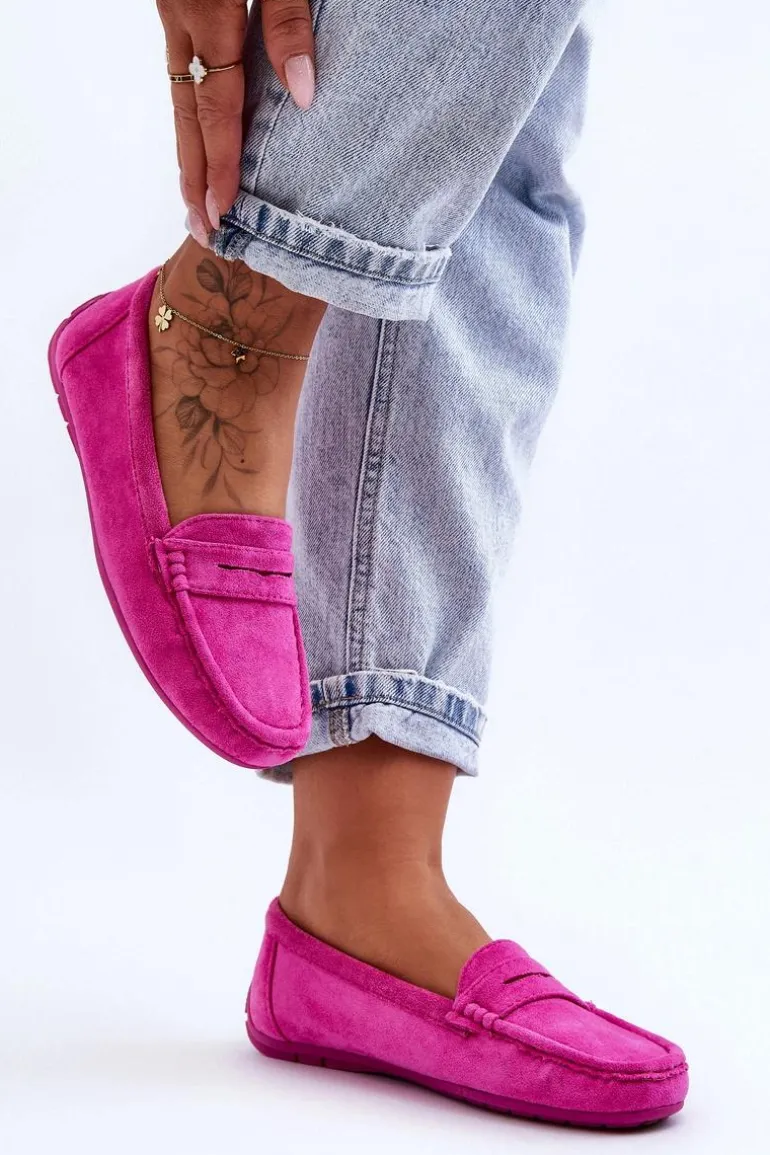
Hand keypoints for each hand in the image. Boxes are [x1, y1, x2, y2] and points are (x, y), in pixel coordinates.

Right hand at [157, 0, 316, 241]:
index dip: (220, 162)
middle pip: (186, 113)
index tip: (223, 209)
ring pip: (178, 94)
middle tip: (202, 227)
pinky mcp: (177, 2)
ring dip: (187, 149)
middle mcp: (180, 19)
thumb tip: (302, 94)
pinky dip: (189, 113)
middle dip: (193, 175)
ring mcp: (172, 10)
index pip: (215, 106)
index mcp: (207, 13)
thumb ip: (287, 24)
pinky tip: (198, 136)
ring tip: (195, 198)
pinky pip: (181, 71)